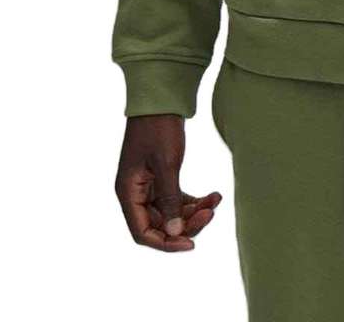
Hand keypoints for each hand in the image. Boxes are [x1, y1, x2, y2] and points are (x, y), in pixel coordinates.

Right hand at [115, 114, 221, 251]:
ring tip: (215, 200)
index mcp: (128, 192)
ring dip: (194, 211)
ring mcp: (148, 185)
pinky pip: (177, 199)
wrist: (162, 98)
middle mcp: (135, 193)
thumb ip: (170, 198)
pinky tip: (214, 195)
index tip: (191, 244)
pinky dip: (194, 200)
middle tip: (210, 213)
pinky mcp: (162, 176)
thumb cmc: (159, 128)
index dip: (166, 243)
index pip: (143, 233)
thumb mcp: (166, 163)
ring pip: (172, 212)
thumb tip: (177, 231)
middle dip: (186, 223)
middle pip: (160, 224)